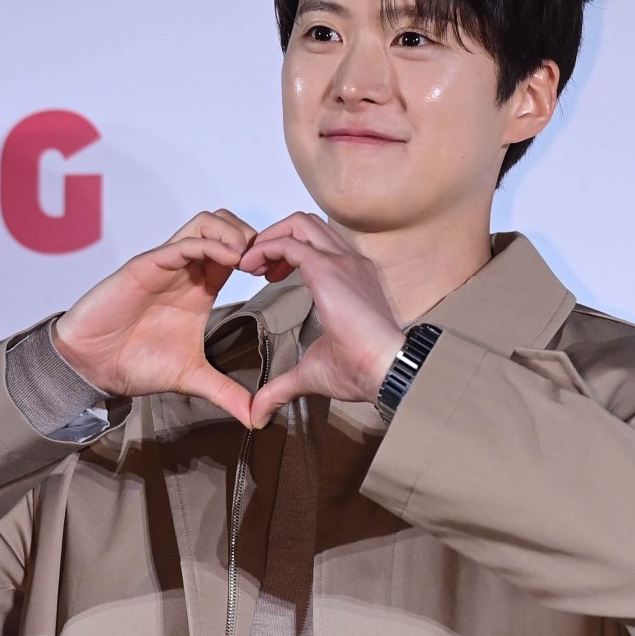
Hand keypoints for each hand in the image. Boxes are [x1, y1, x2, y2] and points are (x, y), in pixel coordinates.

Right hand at [51, 210, 259, 428]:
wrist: (93, 367)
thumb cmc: (135, 363)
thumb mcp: (193, 378)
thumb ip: (226, 393)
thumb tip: (256, 419)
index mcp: (200, 287)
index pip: (236, 251)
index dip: (261, 255)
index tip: (275, 276)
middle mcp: (185, 269)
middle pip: (225, 224)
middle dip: (253, 236)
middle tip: (265, 263)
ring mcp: (166, 263)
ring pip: (207, 222)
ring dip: (234, 233)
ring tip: (248, 260)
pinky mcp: (147, 265)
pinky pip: (183, 242)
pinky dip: (211, 244)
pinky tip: (230, 261)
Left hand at [237, 213, 405, 427]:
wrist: (384, 369)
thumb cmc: (360, 370)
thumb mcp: (312, 373)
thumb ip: (282, 386)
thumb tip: (259, 412)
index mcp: (352, 278)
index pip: (317, 244)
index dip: (286, 252)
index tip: (268, 275)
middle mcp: (349, 262)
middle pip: (306, 224)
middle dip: (274, 237)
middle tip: (255, 266)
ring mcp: (342, 261)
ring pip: (298, 224)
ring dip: (268, 238)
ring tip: (250, 263)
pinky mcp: (329, 269)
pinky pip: (289, 242)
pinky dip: (265, 248)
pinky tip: (250, 268)